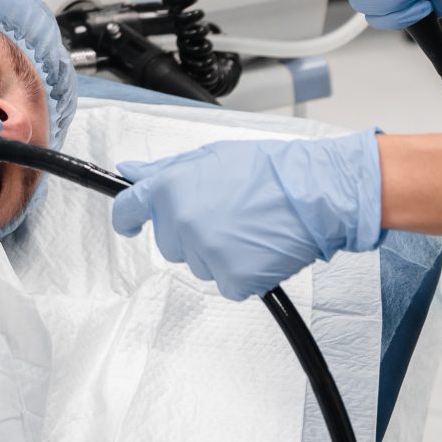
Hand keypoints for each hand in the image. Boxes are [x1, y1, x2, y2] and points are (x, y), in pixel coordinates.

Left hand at [110, 131, 383, 299]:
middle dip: (191, 233)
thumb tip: (128, 170)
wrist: (314, 192)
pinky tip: (259, 250)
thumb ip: (164, 169)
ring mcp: (205, 253)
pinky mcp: (231, 279)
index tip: (129, 224)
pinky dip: (242, 274)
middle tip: (227, 215)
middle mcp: (181, 222)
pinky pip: (226, 284)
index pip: (128, 209)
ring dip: (218, 254)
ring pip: (198, 265)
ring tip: (249, 228)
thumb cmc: (269, 170)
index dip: (127, 218)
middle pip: (169, 243)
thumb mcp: (210, 157)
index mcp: (170, 188)